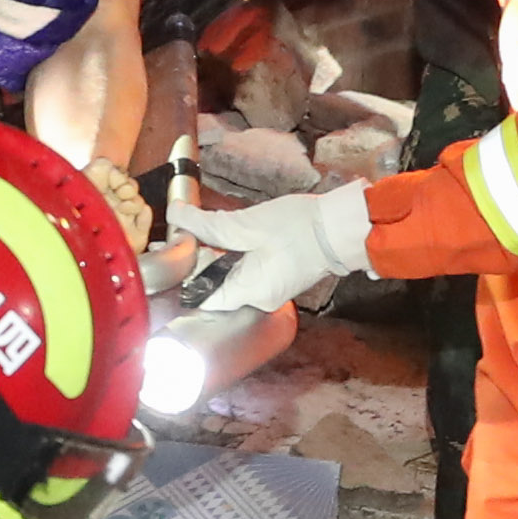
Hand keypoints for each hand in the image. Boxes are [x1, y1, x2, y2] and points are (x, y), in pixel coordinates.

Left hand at [181, 181, 370, 319]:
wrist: (341, 228)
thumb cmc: (300, 227)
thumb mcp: (247, 224)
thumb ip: (207, 224)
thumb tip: (176, 216)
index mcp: (248, 294)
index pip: (200, 297)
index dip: (186, 272)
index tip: (181, 245)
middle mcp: (257, 302)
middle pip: (213, 289)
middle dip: (200, 261)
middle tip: (192, 232)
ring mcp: (267, 294)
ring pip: (228, 281)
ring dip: (217, 258)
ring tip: (212, 231)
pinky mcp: (275, 283)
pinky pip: (245, 276)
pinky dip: (235, 259)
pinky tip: (234, 239)